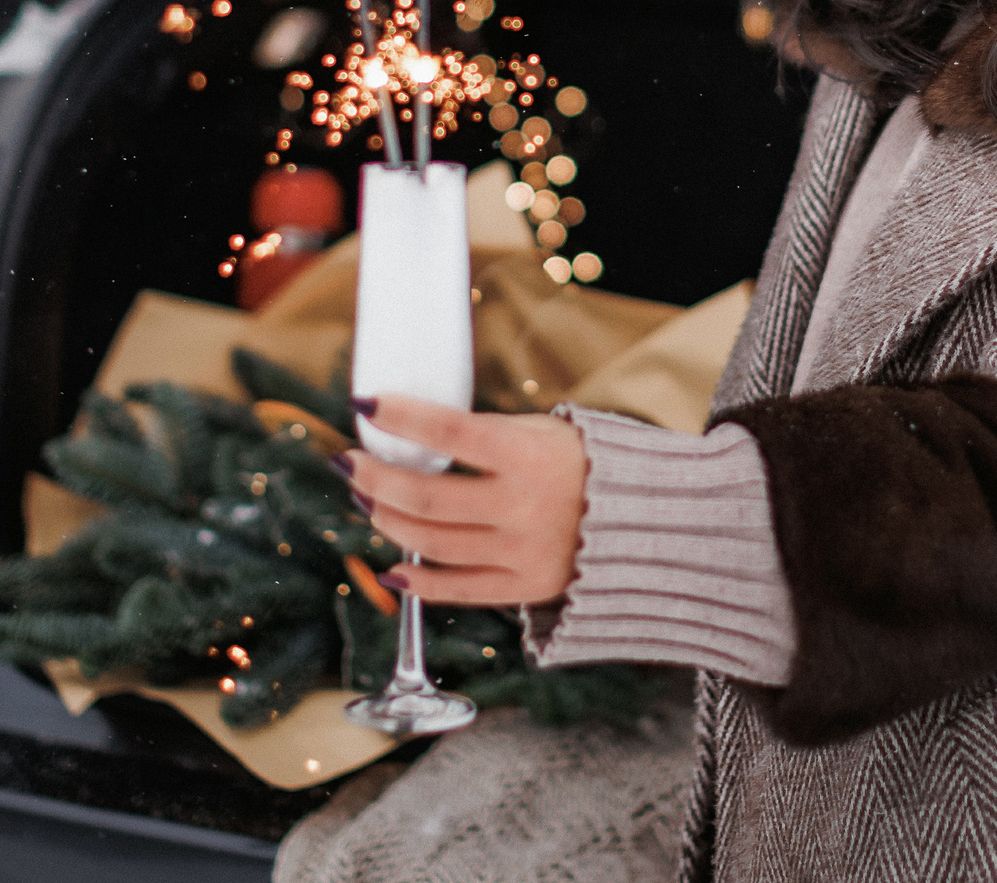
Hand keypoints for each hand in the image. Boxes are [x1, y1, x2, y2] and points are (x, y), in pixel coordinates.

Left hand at [335, 396, 588, 606]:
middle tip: (353, 463)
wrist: (643, 519)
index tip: (366, 406)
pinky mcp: (524, 586)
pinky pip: (457, 589)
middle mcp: (522, 505)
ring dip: (388, 520)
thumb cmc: (580, 465)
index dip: (400, 418)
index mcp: (527, 455)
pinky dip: (418, 582)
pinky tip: (394, 567)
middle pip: (425, 496)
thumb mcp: (540, 431)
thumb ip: (483, 436)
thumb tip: (412, 437)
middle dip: (376, 477)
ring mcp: (521, 550)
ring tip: (371, 502)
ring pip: (431, 543)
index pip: (448, 432)